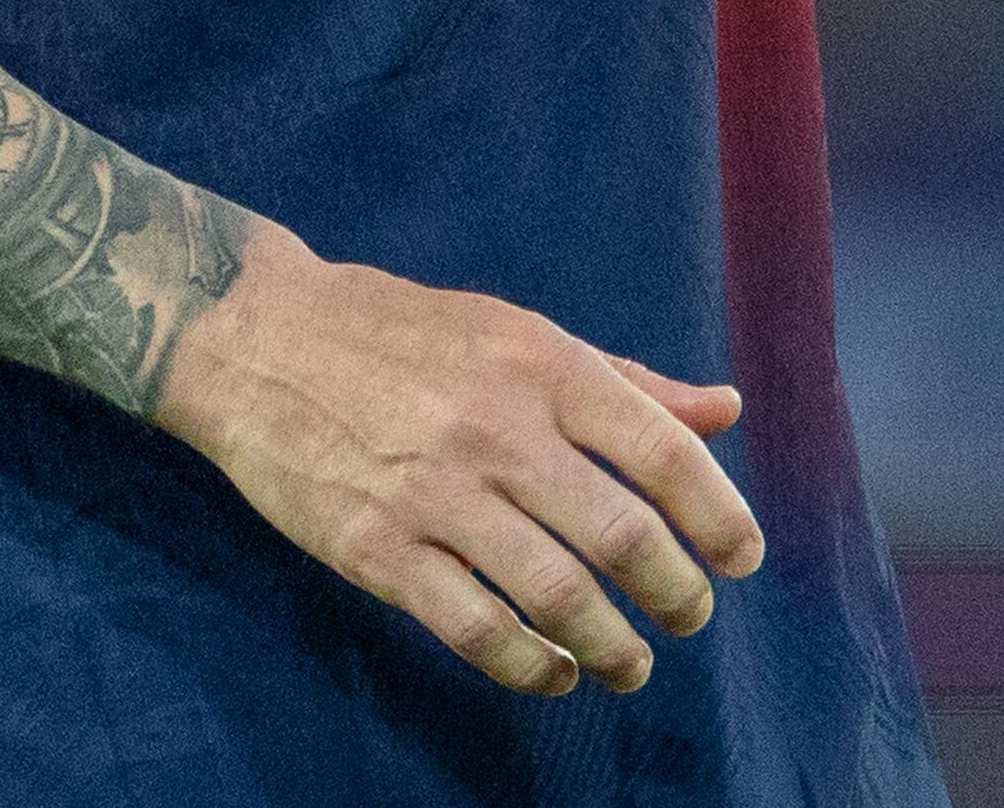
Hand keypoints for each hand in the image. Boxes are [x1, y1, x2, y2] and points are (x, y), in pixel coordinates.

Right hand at [155, 223, 766, 696]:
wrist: (260, 338)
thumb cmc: (404, 332)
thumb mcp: (522, 331)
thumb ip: (625, 382)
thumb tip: (723, 412)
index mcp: (545, 365)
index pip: (661, 452)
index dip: (717, 514)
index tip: (743, 558)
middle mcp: (499, 429)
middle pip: (618, 532)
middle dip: (674, 590)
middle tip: (692, 616)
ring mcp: (435, 493)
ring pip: (554, 592)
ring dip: (612, 642)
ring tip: (635, 663)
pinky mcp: (376, 549)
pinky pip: (473, 626)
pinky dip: (529, 663)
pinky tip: (557, 672)